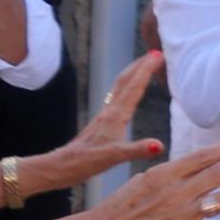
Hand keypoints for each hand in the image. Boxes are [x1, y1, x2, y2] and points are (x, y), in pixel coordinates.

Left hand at [34, 50, 167, 191]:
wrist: (60, 166)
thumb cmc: (85, 163)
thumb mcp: (113, 158)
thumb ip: (137, 150)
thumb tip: (159, 145)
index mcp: (115, 116)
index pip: (134, 87)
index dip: (147, 70)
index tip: (159, 55)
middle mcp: (109, 112)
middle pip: (125, 81)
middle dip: (140, 65)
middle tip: (156, 53)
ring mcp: (104, 116)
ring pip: (120, 87)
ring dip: (133, 73)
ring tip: (145, 65)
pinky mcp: (101, 122)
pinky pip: (117, 97)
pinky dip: (127, 87)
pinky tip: (129, 92)